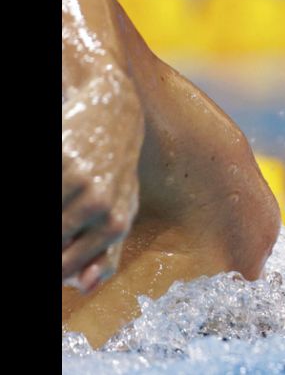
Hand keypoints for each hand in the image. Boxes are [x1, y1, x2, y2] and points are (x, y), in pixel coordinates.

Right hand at [62, 74, 143, 292]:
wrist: (112, 108)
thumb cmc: (116, 167)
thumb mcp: (123, 208)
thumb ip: (106, 252)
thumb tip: (85, 288)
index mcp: (117, 224)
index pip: (65, 266)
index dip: (56, 268)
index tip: (60, 258)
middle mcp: (100, 205)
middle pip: (55, 244)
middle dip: (57, 238)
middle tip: (69, 211)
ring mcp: (78, 182)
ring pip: (50, 223)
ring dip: (55, 214)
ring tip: (68, 192)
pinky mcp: (62, 161)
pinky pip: (50, 191)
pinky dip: (53, 189)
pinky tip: (63, 178)